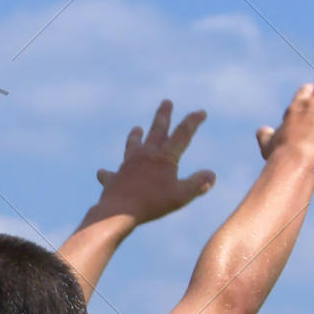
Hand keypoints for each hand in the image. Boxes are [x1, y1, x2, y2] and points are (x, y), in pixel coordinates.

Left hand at [91, 100, 214, 226]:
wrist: (118, 211)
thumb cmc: (152, 203)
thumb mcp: (181, 196)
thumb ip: (198, 184)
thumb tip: (211, 175)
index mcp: (164, 157)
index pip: (182, 134)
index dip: (193, 122)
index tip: (201, 112)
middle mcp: (145, 155)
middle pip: (156, 131)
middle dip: (163, 115)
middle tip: (166, 102)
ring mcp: (127, 165)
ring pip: (132, 145)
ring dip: (135, 136)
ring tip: (137, 129)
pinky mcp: (113, 178)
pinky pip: (110, 174)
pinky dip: (108, 174)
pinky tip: (102, 173)